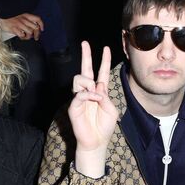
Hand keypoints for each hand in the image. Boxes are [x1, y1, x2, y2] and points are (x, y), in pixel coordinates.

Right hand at [0, 13, 43, 40]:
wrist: (1, 19)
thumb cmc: (11, 19)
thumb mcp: (21, 17)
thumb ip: (28, 21)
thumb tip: (36, 28)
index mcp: (26, 15)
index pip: (37, 19)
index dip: (41, 25)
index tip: (42, 30)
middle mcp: (24, 19)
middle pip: (35, 28)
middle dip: (36, 34)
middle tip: (35, 38)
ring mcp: (19, 24)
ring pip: (30, 32)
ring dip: (28, 37)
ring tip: (25, 36)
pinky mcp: (14, 28)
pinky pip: (22, 35)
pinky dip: (22, 37)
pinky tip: (20, 36)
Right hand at [69, 41, 117, 177]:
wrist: (96, 141)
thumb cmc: (104, 126)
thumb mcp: (111, 109)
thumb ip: (106, 97)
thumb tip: (97, 86)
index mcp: (100, 91)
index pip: (101, 73)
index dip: (104, 60)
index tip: (106, 48)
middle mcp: (88, 92)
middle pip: (85, 69)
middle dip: (86, 55)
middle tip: (84, 43)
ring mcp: (80, 98)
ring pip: (79, 79)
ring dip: (88, 82)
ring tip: (95, 92)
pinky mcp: (73, 106)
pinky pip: (79, 94)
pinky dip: (88, 94)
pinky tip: (95, 99)